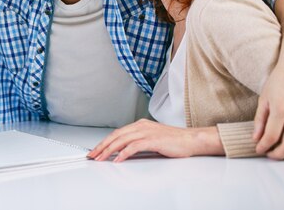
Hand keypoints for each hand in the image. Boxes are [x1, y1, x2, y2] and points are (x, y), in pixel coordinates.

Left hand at [87, 119, 221, 162]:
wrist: (191, 139)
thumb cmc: (174, 141)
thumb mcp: (152, 139)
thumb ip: (138, 143)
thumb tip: (123, 152)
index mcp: (140, 125)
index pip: (117, 133)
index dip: (105, 142)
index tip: (96, 150)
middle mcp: (141, 126)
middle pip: (116, 135)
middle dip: (102, 146)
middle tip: (92, 155)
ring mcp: (146, 132)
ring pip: (122, 140)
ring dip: (109, 150)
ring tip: (100, 158)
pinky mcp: (153, 140)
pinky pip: (134, 146)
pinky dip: (123, 153)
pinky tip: (117, 159)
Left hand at [254, 61, 283, 158]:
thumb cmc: (279, 80)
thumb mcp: (264, 98)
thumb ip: (260, 120)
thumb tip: (256, 138)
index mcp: (281, 109)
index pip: (270, 136)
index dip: (263, 146)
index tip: (258, 149)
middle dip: (277, 154)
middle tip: (269, 155)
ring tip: (280, 151)